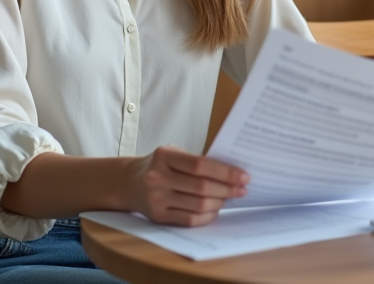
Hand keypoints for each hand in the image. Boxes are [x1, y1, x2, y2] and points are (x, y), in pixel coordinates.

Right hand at [126, 145, 248, 226]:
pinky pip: (190, 220)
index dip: (225, 172)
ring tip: (229, 198)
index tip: (243, 176)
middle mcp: (158, 177)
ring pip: (198, 205)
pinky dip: (208, 216)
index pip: (200, 165)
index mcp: (164, 156)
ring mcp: (156, 199)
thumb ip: (197, 161)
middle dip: (227, 189)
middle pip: (202, 187)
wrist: (129, 182)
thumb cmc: (159, 165)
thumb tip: (232, 173)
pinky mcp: (158, 217)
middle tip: (242, 189)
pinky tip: (215, 209)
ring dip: (220, 202)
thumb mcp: (173, 154)